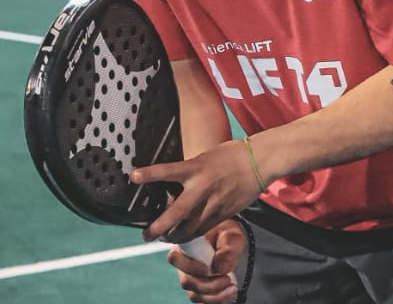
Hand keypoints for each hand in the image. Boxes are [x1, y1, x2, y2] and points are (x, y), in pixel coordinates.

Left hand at [130, 138, 261, 243]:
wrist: (259, 161)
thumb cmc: (231, 154)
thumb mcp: (205, 157)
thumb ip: (191, 171)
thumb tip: (175, 182)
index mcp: (196, 167)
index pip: (167, 170)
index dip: (149, 174)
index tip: (133, 176)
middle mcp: (202, 187)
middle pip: (176, 212)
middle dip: (158, 227)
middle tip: (146, 236)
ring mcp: (213, 202)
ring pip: (190, 227)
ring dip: (175, 236)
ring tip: (164, 238)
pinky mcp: (224, 212)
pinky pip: (205, 228)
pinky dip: (193, 234)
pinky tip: (186, 236)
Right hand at [169, 219, 245, 303]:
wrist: (230, 242)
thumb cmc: (227, 234)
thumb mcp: (231, 236)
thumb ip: (227, 250)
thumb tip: (220, 268)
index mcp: (185, 245)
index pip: (175, 258)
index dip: (190, 267)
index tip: (209, 269)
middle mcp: (184, 264)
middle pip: (187, 282)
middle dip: (209, 286)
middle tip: (227, 279)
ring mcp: (191, 278)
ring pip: (195, 295)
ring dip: (215, 296)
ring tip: (233, 288)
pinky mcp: (200, 290)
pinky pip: (204, 301)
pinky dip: (218, 301)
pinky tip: (231, 294)